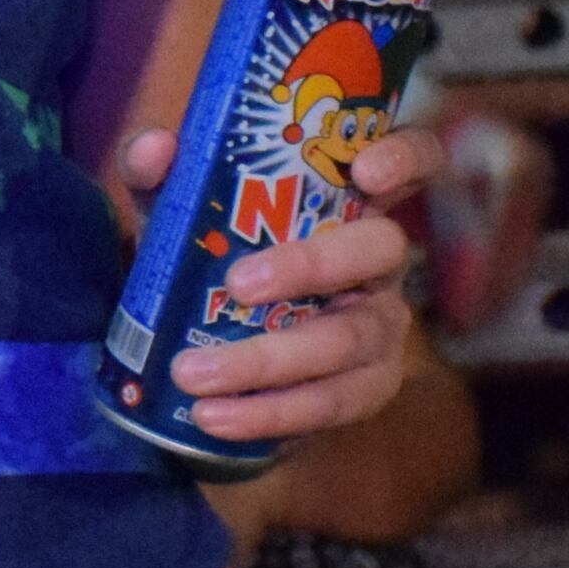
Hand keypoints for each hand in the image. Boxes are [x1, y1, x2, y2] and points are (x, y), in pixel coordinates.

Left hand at [121, 116, 441, 446]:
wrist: (206, 348)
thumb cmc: (209, 255)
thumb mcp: (177, 211)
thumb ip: (162, 174)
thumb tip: (156, 150)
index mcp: (348, 202)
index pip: (412, 161)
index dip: (407, 158)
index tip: (367, 173)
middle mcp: (378, 261)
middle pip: (380, 250)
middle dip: (312, 265)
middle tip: (238, 284)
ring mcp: (382, 324)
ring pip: (349, 339)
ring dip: (269, 359)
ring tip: (193, 373)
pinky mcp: (367, 386)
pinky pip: (332, 402)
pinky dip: (270, 412)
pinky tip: (216, 417)